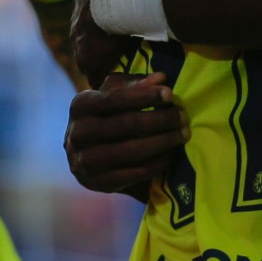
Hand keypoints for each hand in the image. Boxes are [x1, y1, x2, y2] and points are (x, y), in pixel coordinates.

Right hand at [65, 72, 189, 194]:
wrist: (84, 155)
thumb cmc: (105, 116)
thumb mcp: (114, 94)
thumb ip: (135, 84)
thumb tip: (161, 78)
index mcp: (80, 105)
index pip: (115, 98)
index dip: (145, 96)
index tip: (170, 94)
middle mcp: (78, 133)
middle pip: (128, 124)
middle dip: (161, 119)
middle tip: (183, 116)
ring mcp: (86, 161)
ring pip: (134, 149)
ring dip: (165, 141)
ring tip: (183, 133)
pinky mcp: (100, 182)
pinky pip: (137, 172)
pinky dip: (159, 162)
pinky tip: (172, 153)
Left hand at [72, 0, 138, 82]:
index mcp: (79, 8)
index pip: (84, 21)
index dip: (96, 25)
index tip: (110, 28)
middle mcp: (77, 30)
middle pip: (86, 44)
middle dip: (99, 48)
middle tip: (121, 50)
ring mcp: (84, 48)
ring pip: (91, 62)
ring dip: (105, 64)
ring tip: (126, 67)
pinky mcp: (96, 62)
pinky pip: (101, 76)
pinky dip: (112, 78)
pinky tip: (128, 79)